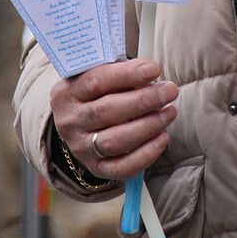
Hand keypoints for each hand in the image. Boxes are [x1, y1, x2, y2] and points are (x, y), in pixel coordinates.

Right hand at [50, 58, 177, 179]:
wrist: (78, 124)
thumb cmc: (96, 93)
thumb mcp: (96, 76)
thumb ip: (118, 72)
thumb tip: (150, 72)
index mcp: (67, 93)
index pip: (95, 81)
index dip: (127, 75)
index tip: (154, 69)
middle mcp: (70, 122)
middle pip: (106, 111)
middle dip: (143, 100)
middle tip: (169, 91)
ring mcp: (81, 148)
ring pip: (115, 141)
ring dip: (148, 126)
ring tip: (170, 112)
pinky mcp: (96, 168)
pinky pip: (122, 167)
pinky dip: (145, 154)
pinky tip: (163, 137)